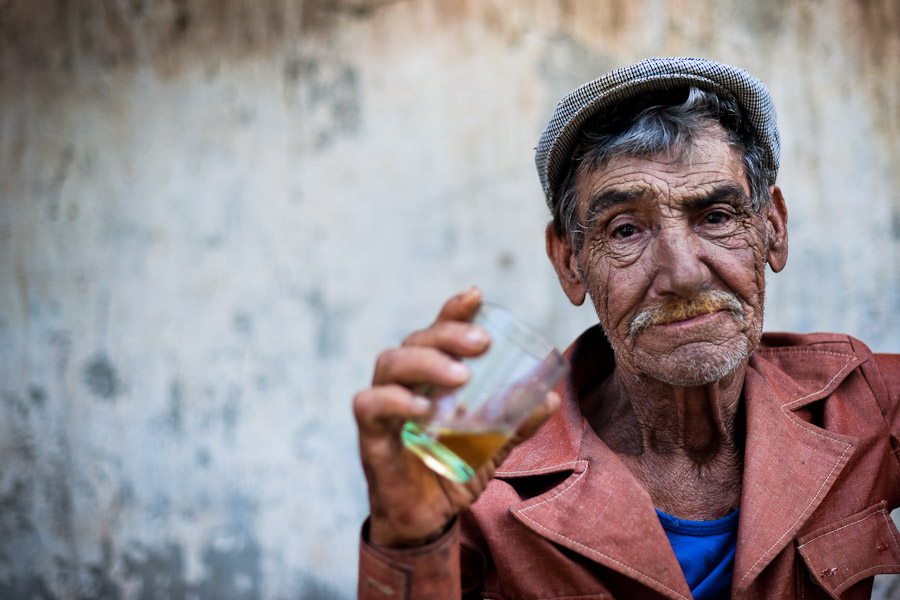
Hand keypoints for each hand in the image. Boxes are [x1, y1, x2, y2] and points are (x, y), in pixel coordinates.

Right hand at [353, 287, 559, 546]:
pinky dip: (393, 401)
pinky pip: (369, 406)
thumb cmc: (452, 470)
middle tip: (482, 342)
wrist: (426, 519)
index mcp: (430, 376)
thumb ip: (516, 421)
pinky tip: (422, 408)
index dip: (452, 310)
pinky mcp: (371, 436)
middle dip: (447, 333)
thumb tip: (551, 398)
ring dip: (426, 363)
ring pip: (390, 363)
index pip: (437, 332)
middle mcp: (403, 382)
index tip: (477, 295)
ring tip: (461, 375)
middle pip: (415, 340)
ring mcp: (383, 406)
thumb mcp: (492, 445)